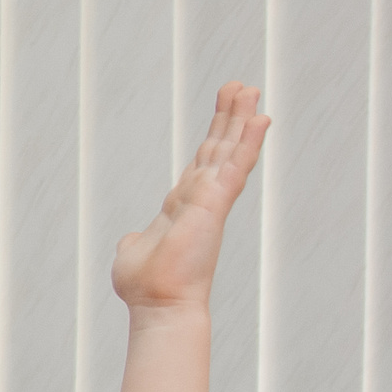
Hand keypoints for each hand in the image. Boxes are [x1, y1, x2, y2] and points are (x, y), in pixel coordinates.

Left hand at [110, 82, 268, 313]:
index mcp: (183, 206)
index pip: (202, 164)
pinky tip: (260, 119)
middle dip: (229, 118)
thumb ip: (136, 241)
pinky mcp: (215, 204)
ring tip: (250, 90)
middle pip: (218, 149)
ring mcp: (211, 200)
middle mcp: (201, 199)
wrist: (159, 305)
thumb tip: (132, 241)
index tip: (224, 114)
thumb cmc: (146, 287)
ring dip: (241, 121)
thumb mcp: (134, 254)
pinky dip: (248, 142)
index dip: (214, 138)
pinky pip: (235, 167)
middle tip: (240, 86)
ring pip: (230, 152)